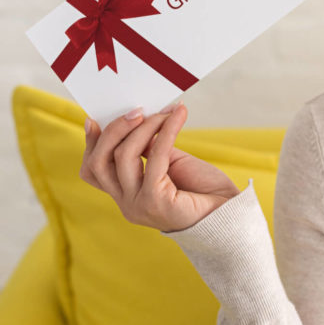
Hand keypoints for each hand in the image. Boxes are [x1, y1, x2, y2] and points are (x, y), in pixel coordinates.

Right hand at [81, 103, 240, 231]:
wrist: (229, 214)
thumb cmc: (203, 190)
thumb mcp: (169, 165)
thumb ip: (149, 150)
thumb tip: (139, 120)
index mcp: (125, 196)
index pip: (93, 171)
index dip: (92, 144)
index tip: (94, 118)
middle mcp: (127, 204)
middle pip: (100, 162)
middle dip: (114, 131)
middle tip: (137, 110)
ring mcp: (138, 205)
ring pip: (124, 156)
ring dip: (144, 127)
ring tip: (164, 113)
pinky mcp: (156, 201)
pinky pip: (156, 158)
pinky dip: (166, 132)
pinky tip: (178, 116)